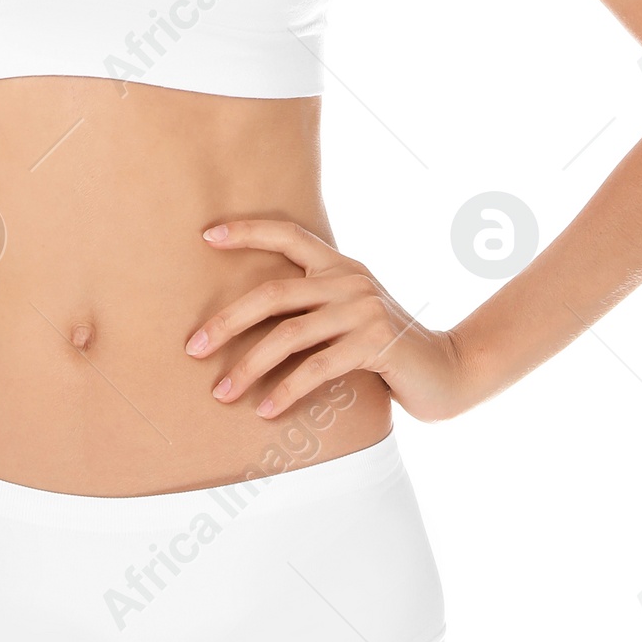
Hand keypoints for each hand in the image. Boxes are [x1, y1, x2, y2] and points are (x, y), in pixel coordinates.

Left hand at [188, 217, 469, 422]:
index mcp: (341, 266)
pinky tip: (265, 410)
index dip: (248, 231)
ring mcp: (364, 309)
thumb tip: (254, 323)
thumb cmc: (388, 349)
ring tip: (222, 393)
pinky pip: (315, 368)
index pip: (289, 234)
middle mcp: (350, 280)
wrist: (448, 371)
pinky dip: (285, 391)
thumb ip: (317, 308)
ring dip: (248, 367)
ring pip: (288, 335)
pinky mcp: (375, 342)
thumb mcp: (352, 315)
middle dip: (227, 321)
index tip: (207, 237)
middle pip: (273, 292)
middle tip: (193, 348)